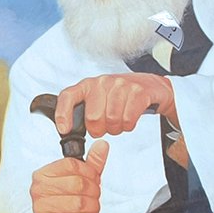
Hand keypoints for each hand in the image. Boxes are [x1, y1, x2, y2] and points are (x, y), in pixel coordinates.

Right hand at [29, 142, 108, 212]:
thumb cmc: (65, 202)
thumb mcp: (79, 180)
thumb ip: (92, 163)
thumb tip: (102, 145)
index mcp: (44, 173)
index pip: (71, 165)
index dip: (89, 172)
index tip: (94, 179)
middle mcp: (39, 188)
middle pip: (77, 184)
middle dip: (93, 192)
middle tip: (95, 197)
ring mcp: (40, 206)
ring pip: (78, 203)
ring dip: (92, 207)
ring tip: (92, 208)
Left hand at [54, 72, 173, 136]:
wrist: (151, 85)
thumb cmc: (120, 95)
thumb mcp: (98, 99)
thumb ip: (83, 111)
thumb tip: (68, 129)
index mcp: (88, 85)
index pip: (68, 96)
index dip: (63, 114)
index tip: (65, 130)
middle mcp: (102, 82)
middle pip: (93, 118)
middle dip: (99, 129)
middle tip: (105, 127)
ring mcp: (121, 85)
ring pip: (112, 120)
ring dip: (116, 128)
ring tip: (118, 122)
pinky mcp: (139, 91)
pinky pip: (128, 119)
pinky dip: (128, 126)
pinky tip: (129, 119)